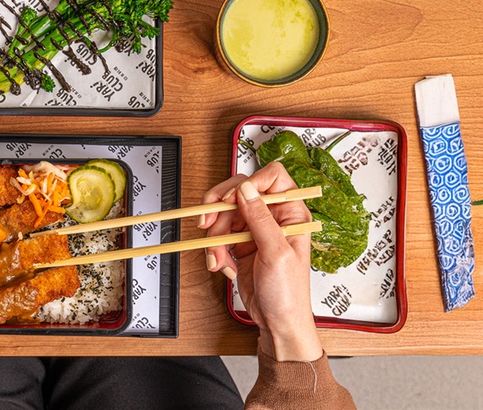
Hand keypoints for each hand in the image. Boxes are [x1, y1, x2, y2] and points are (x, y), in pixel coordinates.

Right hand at [200, 162, 322, 361]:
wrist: (277, 322)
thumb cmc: (289, 294)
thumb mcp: (277, 253)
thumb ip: (260, 219)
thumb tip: (246, 189)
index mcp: (292, 214)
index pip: (272, 178)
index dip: (250, 183)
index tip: (233, 199)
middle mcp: (273, 218)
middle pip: (240, 192)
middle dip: (221, 209)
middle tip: (207, 222)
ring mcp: (254, 230)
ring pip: (224, 215)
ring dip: (215, 237)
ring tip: (218, 259)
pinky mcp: (239, 244)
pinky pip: (218, 236)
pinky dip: (214, 250)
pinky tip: (221, 265)